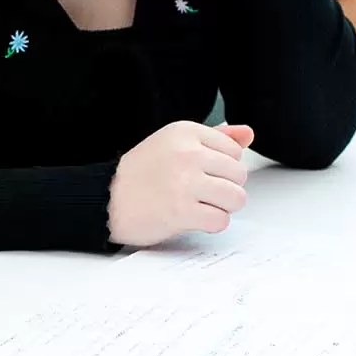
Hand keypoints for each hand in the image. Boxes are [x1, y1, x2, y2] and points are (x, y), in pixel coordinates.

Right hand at [109, 120, 255, 243]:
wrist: (107, 198)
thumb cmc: (141, 173)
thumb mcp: (174, 143)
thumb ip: (214, 138)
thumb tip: (248, 134)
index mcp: (186, 131)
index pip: (235, 150)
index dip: (224, 167)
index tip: (204, 173)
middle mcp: (188, 153)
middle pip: (239, 174)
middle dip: (226, 188)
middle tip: (203, 192)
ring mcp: (185, 182)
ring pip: (236, 197)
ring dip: (223, 207)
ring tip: (203, 205)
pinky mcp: (181, 211)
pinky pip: (221, 220)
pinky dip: (213, 223)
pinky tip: (195, 218)